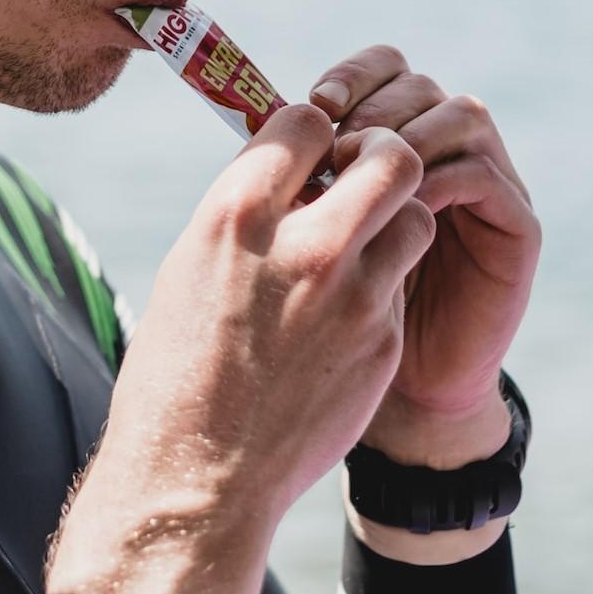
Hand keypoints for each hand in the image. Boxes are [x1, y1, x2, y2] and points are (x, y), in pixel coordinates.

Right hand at [46, 103, 436, 593]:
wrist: (197, 474)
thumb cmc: (177, 367)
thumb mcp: (191, 264)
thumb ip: (248, 211)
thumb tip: (293, 169)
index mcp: (238, 214)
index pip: (306, 119)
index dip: (314, 126)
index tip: (311, 145)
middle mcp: (305, 245)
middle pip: (389, 154)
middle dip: (381, 154)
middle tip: (363, 176)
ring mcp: (353, 296)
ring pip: (415, 215)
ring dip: (393, 219)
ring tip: (360, 245)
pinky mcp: (382, 341)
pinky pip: (400, 284)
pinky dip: (382, 285)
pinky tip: (342, 316)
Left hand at [310, 47, 540, 426]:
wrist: (391, 387)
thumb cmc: (335, 305)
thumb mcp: (309, 227)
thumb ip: (301, 170)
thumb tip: (258, 115)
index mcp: (397, 138)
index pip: (386, 68)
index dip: (354, 74)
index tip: (315, 100)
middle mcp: (446, 150)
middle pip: (421, 85)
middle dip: (376, 107)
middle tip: (338, 146)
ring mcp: (489, 184)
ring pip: (463, 116)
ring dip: (410, 136)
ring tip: (365, 177)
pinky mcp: (516, 228)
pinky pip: (487, 176)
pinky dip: (443, 179)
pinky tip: (402, 208)